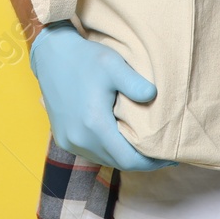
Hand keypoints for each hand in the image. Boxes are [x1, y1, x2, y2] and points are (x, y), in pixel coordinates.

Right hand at [28, 21, 176, 171]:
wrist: (51, 55)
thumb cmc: (85, 58)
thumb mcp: (113, 64)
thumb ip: (134, 83)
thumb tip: (153, 96)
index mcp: (94, 125)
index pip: (129, 159)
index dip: (151, 163)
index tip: (168, 157)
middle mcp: (80, 138)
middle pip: (118, 163)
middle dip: (140, 161)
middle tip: (159, 151)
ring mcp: (69, 140)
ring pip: (104, 159)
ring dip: (123, 156)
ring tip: (140, 145)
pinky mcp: (63, 138)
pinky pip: (91, 153)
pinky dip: (107, 151)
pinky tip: (117, 138)